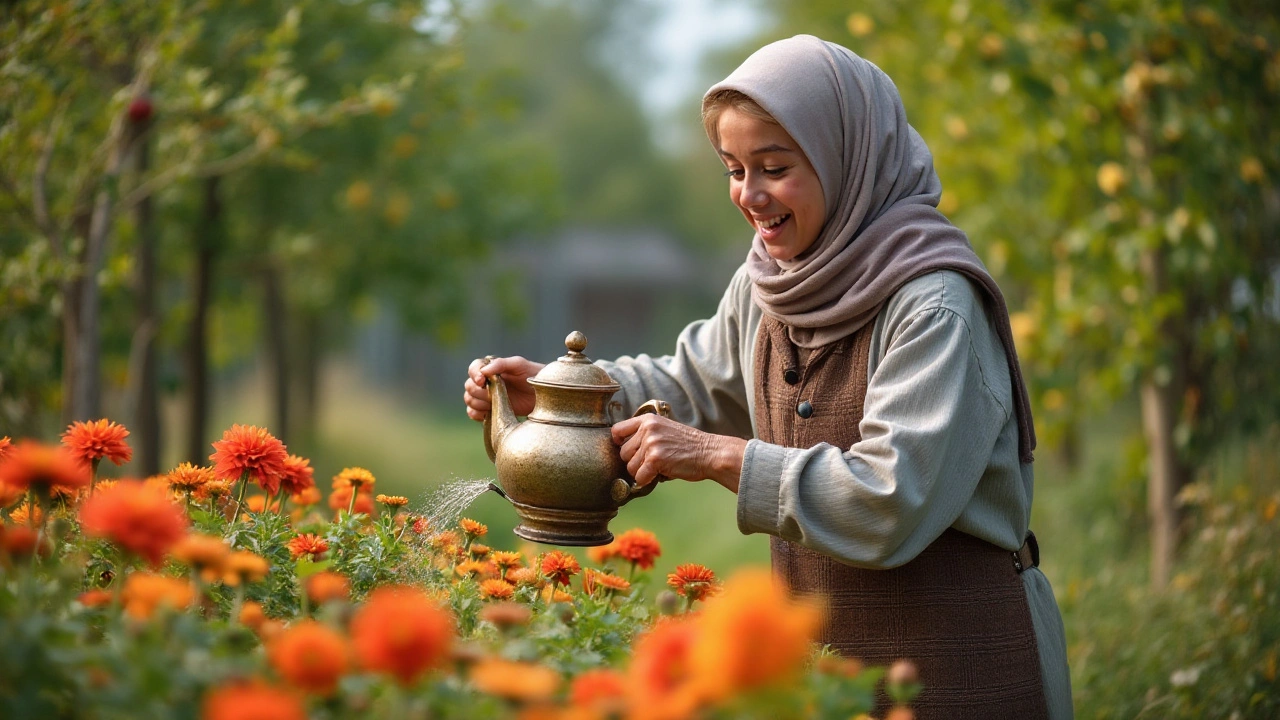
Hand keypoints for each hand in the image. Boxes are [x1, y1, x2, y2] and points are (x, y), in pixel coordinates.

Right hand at [464, 356, 544, 420]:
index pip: (474, 368)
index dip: (474, 374)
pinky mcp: (490, 410)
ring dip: (478, 402)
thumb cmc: (533, 375)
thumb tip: (484, 371)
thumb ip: (501, 364)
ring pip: (469, 399)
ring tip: (494, 404)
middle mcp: (486, 382)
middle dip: (479, 391)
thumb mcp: (520, 365)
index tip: (482, 381)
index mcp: (492, 368)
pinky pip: (472, 412)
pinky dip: (476, 414)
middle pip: (469, 385)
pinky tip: (489, 413)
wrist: (545, 396)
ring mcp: (487, 397)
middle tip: (495, 395)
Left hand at [611, 414, 747, 492]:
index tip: (627, 451)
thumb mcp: (666, 429)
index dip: (618, 443)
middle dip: (635, 462)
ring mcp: (651, 443)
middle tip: (651, 463)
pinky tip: (660, 475)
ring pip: (630, 467)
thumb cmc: (690, 445)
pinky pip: (639, 477)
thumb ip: (646, 434)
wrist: (710, 453)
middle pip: (623, 453)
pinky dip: (647, 481)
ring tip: (659, 467)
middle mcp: (647, 429)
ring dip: (642, 472)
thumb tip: (623, 450)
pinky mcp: (655, 459)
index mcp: (648, 420)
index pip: (617, 430)